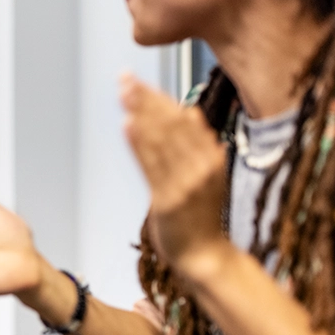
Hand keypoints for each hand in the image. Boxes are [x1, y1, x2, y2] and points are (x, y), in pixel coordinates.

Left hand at [120, 74, 231, 279]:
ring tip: (123, 93)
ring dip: (140, 113)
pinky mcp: (168, 200)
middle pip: (171, 123)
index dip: (158, 97)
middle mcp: (201, 166)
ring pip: (160, 140)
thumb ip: (196, 145)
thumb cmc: (200, 216)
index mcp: (211, 156)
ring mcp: (186, 183)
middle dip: (146, 99)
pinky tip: (128, 125)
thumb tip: (188, 112)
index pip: (182, 118)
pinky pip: (151, 166)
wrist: (205, 256)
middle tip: (125, 78)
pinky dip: (139, 144)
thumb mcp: (206, 175)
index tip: (138, 81)